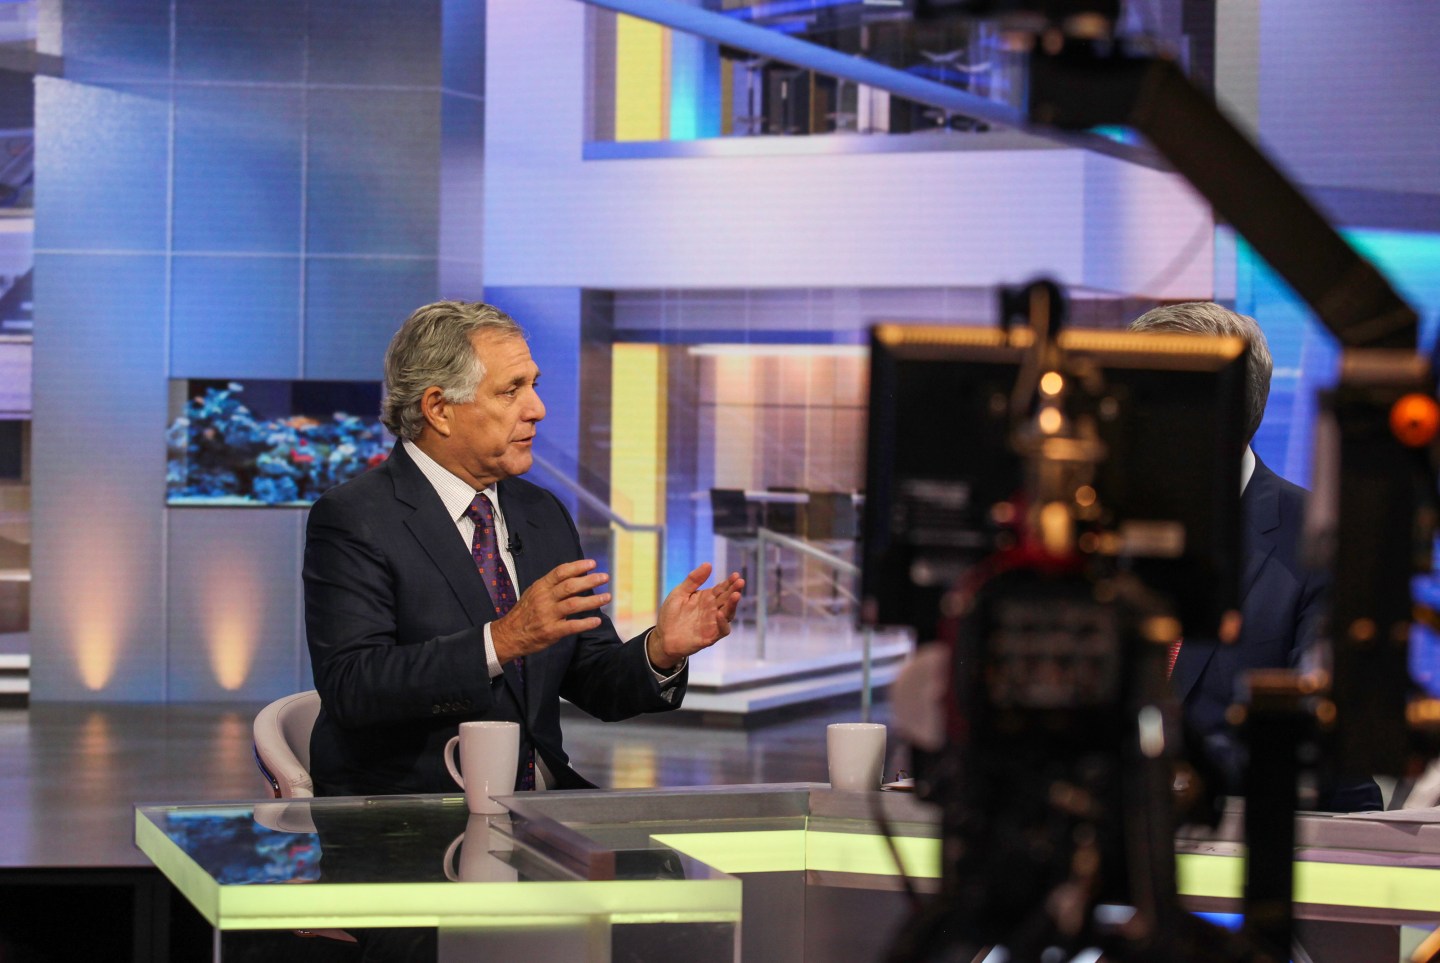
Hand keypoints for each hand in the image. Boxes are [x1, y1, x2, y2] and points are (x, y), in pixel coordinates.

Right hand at [490, 559, 610, 663]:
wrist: (509, 634)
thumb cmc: (525, 612)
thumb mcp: (533, 593)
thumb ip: (552, 585)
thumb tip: (575, 575)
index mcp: (541, 587)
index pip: (560, 572)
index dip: (577, 567)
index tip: (592, 564)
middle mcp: (544, 599)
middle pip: (570, 586)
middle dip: (589, 581)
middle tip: (604, 577)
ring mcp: (548, 615)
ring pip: (573, 604)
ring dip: (592, 600)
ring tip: (607, 597)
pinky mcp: (551, 631)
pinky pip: (571, 626)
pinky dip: (585, 623)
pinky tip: (597, 621)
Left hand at [648, 563, 744, 669]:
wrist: (662, 637)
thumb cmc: (671, 614)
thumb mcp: (680, 593)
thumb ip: (694, 580)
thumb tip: (708, 564)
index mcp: (707, 598)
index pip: (722, 588)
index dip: (730, 582)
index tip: (736, 575)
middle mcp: (712, 610)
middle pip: (728, 599)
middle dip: (735, 590)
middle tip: (740, 582)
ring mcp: (712, 623)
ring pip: (729, 613)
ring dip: (733, 605)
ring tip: (736, 595)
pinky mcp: (710, 636)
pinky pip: (722, 630)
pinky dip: (723, 622)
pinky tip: (720, 613)